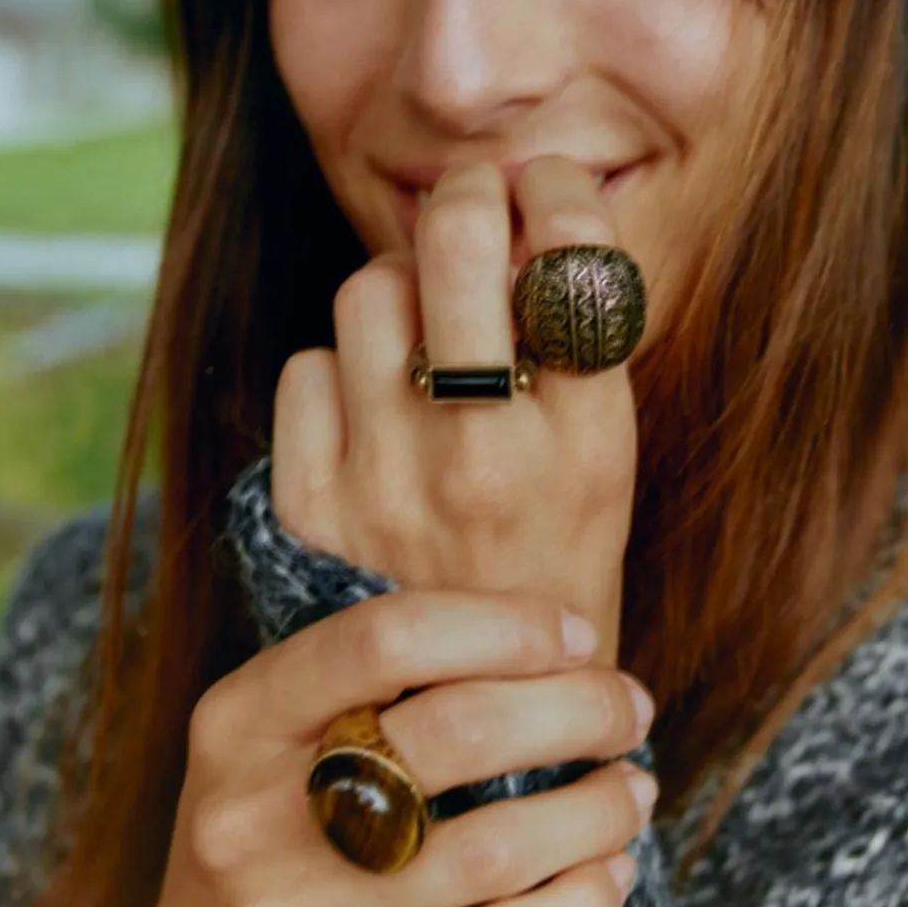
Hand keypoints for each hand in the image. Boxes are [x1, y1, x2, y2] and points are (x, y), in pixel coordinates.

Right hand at [132, 589, 655, 906]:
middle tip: (630, 707)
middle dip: (575, 710)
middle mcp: (255, 814)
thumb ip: (372, 678)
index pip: (386, 638)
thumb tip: (549, 635)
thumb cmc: (273, 824)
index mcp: (240, 719)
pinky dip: (578, 903)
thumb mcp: (276, 732)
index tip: (576, 634)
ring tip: (634, 787)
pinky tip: (608, 873)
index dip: (503, 625)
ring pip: (495, 849)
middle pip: (458, 734)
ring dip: (596, 810)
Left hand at [272, 158, 639, 662]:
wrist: (483, 716)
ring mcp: (388, 481)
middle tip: (471, 202)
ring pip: (366, 291)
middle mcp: (487, 455)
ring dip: (398, 286)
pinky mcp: (310, 506)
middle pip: (453, 242)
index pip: (571, 255)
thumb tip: (525, 202)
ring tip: (422, 325)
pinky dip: (336, 369)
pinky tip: (370, 404)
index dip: (553, 190)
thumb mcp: (603, 458)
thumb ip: (573, 341)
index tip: (543, 190)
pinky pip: (304, 367)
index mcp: (586, 441)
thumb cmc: (553, 563)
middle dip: (464, 196)